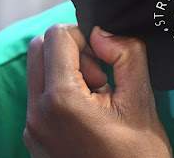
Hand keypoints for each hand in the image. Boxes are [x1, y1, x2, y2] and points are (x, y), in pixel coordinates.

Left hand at [24, 24, 171, 157]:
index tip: (106, 61)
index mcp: (60, 101)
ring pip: (38, 73)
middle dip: (71, 51)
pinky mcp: (35, 140)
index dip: (85, 36)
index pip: (56, 35)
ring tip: (99, 100)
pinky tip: (91, 116)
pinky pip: (40, 98)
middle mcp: (36, 114)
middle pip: (38, 49)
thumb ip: (127, 55)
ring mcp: (32, 130)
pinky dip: (63, 93)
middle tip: (100, 77)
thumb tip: (105, 33)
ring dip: (67, 72)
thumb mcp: (141, 101)